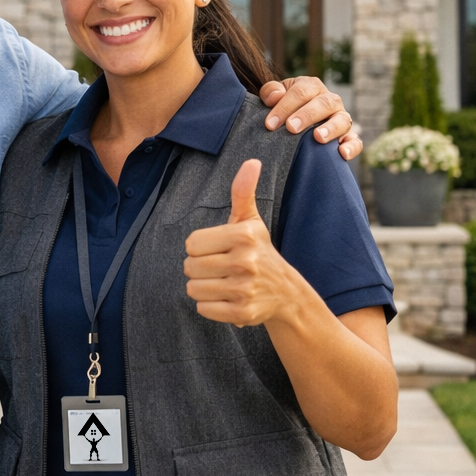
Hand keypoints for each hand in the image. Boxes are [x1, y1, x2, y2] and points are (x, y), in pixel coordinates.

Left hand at [183, 159, 293, 326]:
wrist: (285, 291)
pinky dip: (210, 305)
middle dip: (199, 268)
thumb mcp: (250, 220)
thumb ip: (243, 191)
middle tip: (219, 267)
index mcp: (243, 235)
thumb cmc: (258, 250)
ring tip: (222, 282)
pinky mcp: (243, 313)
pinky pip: (203, 308)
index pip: (191, 243)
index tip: (217, 249)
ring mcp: (245, 289)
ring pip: (193, 289)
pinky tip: (227, 297)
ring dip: (203, 287)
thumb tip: (252, 162)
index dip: (199, 247)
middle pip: (190, 267)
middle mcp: (245, 262)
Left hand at [259, 77, 360, 159]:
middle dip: (306, 115)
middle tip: (291, 128)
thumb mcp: (274, 95)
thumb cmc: (283, 107)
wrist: (293, 122)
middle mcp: (330, 100)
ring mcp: (341, 118)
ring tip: (317, 137)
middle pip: (324, 103)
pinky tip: (342, 153)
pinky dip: (351, 146)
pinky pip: (356, 141)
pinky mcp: (348, 137)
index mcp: (312, 86)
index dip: (285, 107)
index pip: (301, 92)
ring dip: (331, 128)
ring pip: (342, 120)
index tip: (270, 124)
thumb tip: (275, 96)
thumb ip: (270, 91)